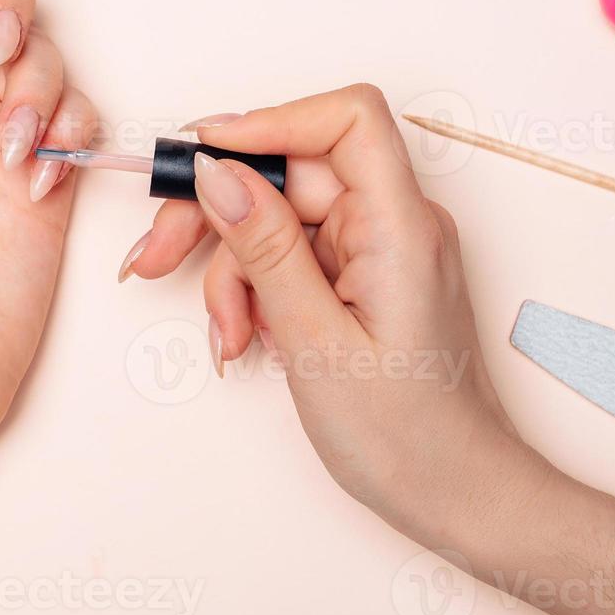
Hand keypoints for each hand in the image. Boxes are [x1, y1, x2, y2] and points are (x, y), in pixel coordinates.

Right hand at [123, 85, 554, 544]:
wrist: (457, 496)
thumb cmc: (408, 436)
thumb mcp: (315, 342)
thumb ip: (264, 249)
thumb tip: (216, 173)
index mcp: (402, 226)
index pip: (346, 119)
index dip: (269, 123)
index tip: (200, 157)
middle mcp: (395, 224)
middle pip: (291, 171)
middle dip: (219, 211)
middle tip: (157, 257)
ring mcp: (378, 249)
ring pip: (278, 218)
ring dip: (233, 271)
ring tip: (227, 336)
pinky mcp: (363, 276)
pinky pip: (292, 256)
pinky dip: (257, 291)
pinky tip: (248, 339)